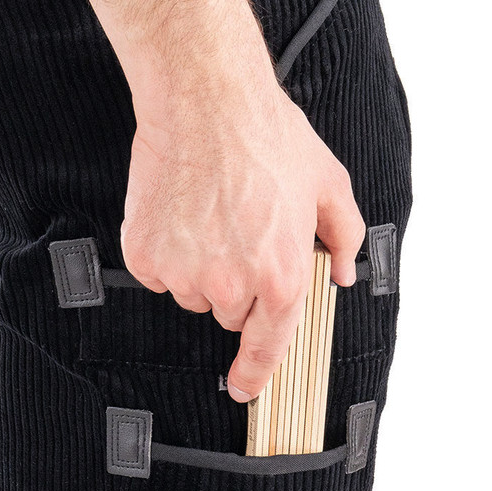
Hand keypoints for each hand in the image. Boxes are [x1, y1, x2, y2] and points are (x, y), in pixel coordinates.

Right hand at [121, 68, 364, 402]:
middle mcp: (231, 285)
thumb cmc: (267, 136)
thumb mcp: (328, 184)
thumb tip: (344, 270)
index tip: (244, 388)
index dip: (255, 374)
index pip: (269, 346)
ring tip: (210, 214)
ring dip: (201, 267)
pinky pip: (157, 273)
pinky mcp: (146, 255)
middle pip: (230, 313)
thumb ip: (344, 236)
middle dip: (238, 284)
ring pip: (192, 292)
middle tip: (240, 232)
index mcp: (281, 277)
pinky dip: (166, 251)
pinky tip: (182, 214)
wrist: (205, 102)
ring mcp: (184, 273)